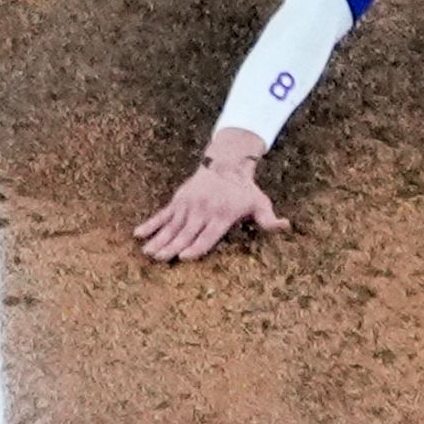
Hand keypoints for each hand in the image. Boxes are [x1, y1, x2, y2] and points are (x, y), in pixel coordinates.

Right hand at [135, 128, 287, 261]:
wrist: (226, 164)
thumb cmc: (244, 191)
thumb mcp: (260, 203)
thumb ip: (269, 220)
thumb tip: (286, 226)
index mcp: (221, 216)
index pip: (207, 235)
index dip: (196, 247)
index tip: (184, 257)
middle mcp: (202, 210)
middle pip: (186, 233)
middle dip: (172, 247)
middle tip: (159, 259)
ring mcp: (188, 205)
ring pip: (171, 226)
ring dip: (158, 240)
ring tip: (147, 252)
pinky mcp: (178, 200)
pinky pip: (162, 214)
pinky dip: (150, 224)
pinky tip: (137, 234)